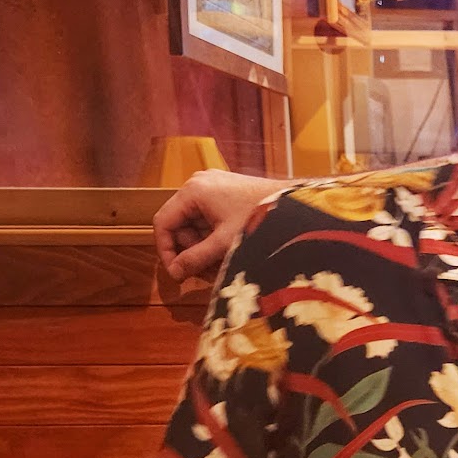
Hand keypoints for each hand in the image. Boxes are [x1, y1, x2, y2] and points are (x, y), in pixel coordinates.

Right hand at [153, 170, 288, 280]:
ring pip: (196, 225)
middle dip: (191, 251)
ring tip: (220, 264)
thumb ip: (196, 258)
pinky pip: (209, 220)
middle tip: (205, 272)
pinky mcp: (226, 194)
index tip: (176, 272)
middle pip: (180, 225)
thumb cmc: (260, 218)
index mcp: (193, 191)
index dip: (166, 250)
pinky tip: (228, 252)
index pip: (163, 222)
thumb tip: (175, 273)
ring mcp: (213, 188)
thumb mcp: (224, 243)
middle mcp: (199, 185)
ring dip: (204, 248)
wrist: (295, 203)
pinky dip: (215, 238)